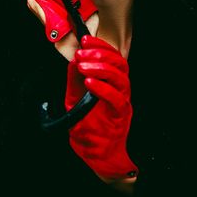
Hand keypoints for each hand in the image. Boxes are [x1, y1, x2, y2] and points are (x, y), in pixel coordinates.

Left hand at [66, 35, 137, 181]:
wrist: (96, 155)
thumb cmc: (88, 129)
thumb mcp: (75, 100)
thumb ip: (74, 81)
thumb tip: (72, 61)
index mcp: (112, 84)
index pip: (113, 58)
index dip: (100, 46)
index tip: (85, 40)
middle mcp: (121, 90)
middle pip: (120, 63)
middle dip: (100, 54)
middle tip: (82, 53)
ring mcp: (123, 103)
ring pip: (121, 78)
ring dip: (100, 67)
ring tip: (82, 66)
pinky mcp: (121, 116)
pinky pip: (117, 98)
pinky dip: (102, 88)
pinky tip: (89, 82)